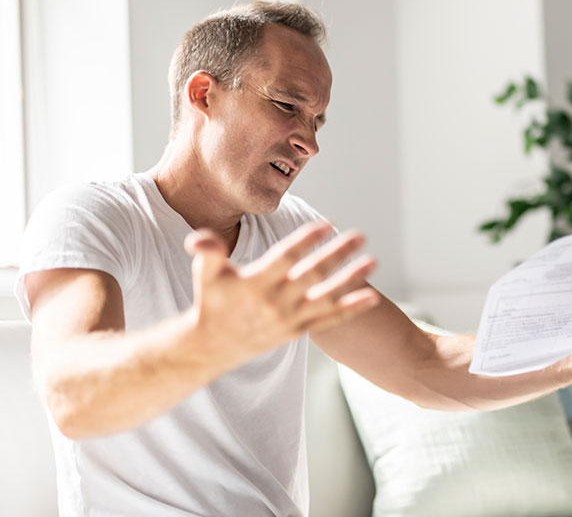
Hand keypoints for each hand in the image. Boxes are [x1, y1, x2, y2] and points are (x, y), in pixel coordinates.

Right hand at [183, 221, 379, 372]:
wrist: (212, 347)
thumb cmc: (211, 302)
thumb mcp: (206, 275)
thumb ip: (208, 252)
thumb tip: (198, 238)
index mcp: (256, 283)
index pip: (286, 258)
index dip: (306, 240)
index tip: (327, 224)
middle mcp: (276, 302)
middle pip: (313, 275)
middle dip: (337, 254)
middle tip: (360, 235)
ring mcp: (290, 319)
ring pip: (327, 298)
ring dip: (352, 280)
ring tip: (373, 262)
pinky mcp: (298, 331)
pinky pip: (330, 320)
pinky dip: (352, 309)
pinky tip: (373, 297)